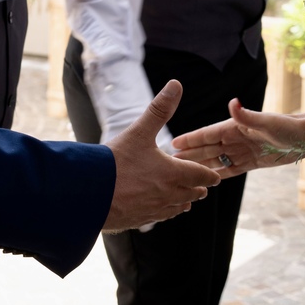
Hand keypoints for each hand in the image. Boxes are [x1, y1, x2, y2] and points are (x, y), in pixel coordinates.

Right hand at [103, 79, 220, 230]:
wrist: (88, 194)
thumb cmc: (114, 162)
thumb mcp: (139, 131)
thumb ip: (159, 109)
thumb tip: (176, 84)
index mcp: (172, 173)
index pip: (200, 176)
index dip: (209, 175)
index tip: (216, 177)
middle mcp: (167, 194)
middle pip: (191, 194)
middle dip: (198, 188)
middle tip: (203, 187)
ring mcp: (153, 210)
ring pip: (177, 208)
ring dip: (183, 201)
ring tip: (186, 200)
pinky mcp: (138, 220)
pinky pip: (159, 217)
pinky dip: (166, 212)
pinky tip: (161, 210)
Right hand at [171, 98, 304, 176]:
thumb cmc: (287, 127)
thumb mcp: (266, 122)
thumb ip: (246, 116)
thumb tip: (232, 102)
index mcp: (236, 126)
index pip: (208, 134)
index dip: (191, 139)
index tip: (173, 143)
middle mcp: (236, 138)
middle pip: (208, 148)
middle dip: (189, 154)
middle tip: (168, 162)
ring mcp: (242, 150)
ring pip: (216, 160)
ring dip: (200, 165)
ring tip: (182, 172)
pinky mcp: (251, 162)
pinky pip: (230, 170)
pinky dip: (218, 174)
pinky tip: (206, 181)